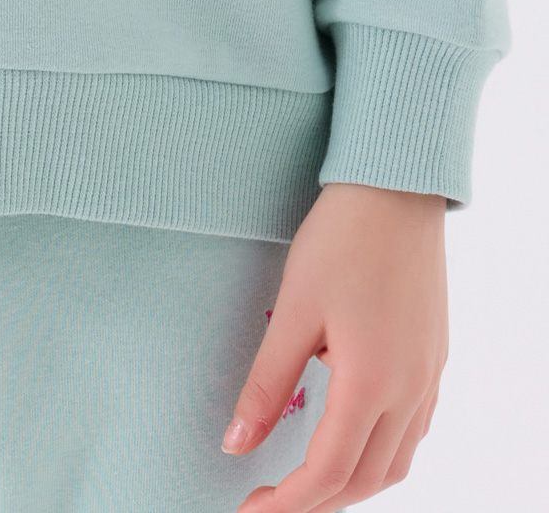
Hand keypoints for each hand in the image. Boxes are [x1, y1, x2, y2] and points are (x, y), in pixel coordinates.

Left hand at [223, 182, 448, 510]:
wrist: (396, 188)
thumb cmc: (341, 239)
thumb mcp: (292, 310)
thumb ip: (266, 384)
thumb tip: (236, 443)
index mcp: (371, 382)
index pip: (328, 474)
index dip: (287, 504)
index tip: (250, 511)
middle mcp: (409, 389)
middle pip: (366, 478)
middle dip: (317, 501)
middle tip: (269, 500)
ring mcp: (428, 374)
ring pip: (396, 461)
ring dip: (352, 483)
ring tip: (305, 481)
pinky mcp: (433, 357)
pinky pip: (413, 430)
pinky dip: (381, 453)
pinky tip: (352, 439)